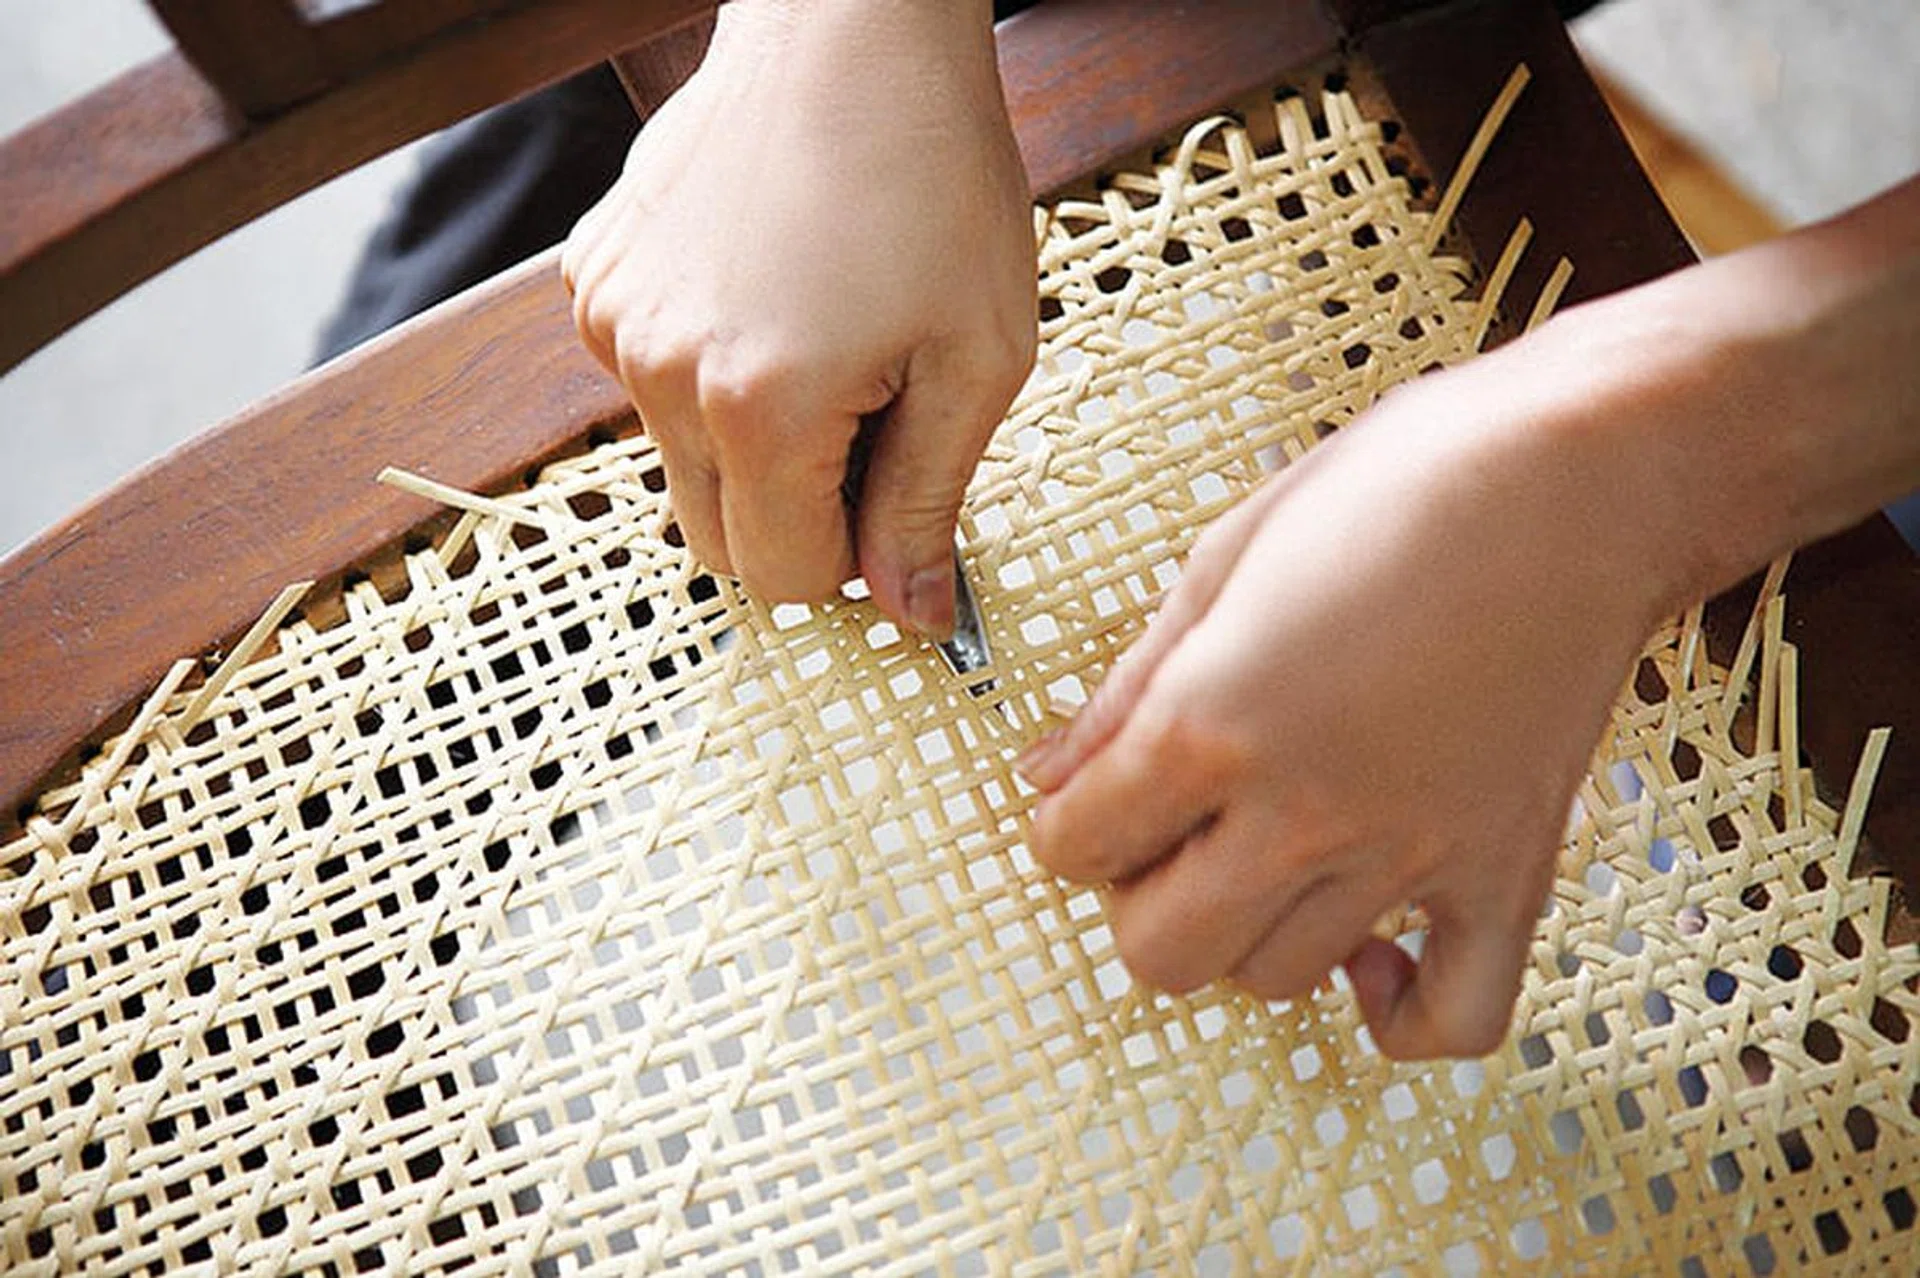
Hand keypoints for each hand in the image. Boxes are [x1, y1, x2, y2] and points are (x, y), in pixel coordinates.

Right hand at [562, 0, 1035, 632]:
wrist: (850, 32)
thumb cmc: (935, 178)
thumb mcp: (977, 358)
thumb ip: (931, 501)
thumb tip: (914, 616)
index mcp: (759, 406)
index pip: (788, 579)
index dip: (858, 555)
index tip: (897, 489)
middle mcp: (659, 373)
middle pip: (719, 541)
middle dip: (799, 512)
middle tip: (872, 417)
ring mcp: (614, 321)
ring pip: (681, 466)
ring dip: (751, 444)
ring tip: (824, 343)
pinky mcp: (595, 279)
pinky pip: (648, 384)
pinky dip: (706, 375)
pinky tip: (769, 297)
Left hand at [1019, 334, 1688, 1058]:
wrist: (1588, 470)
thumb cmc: (1407, 482)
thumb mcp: (1225, 556)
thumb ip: (1125, 686)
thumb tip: (1047, 772)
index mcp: (1214, 722)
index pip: (1077, 848)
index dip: (1066, 824)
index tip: (1090, 800)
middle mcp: (1305, 811)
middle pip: (1160, 954)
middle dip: (1141, 898)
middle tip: (1170, 830)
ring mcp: (1412, 855)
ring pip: (1276, 980)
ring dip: (1250, 929)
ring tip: (1274, 848)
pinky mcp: (1511, 874)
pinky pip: (1452, 1020)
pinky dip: (1402, 1013)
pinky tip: (1372, 951)